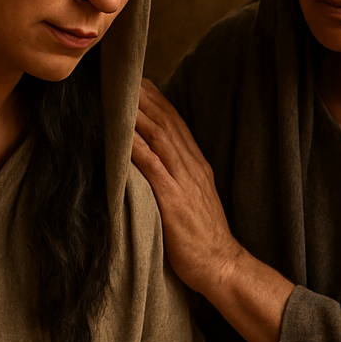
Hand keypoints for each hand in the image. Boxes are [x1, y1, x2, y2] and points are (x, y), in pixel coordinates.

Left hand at [131, 78, 241, 294]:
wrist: (222, 265)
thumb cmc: (203, 239)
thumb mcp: (195, 200)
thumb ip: (179, 179)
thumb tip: (157, 165)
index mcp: (198, 166)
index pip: (177, 124)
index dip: (157, 101)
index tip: (139, 83)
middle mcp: (192, 167)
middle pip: (167, 122)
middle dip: (145, 98)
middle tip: (123, 76)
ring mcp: (184, 181)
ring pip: (160, 137)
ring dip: (138, 114)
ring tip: (119, 94)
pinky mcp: (174, 199)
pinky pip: (152, 166)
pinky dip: (136, 146)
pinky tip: (121, 134)